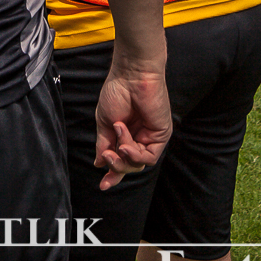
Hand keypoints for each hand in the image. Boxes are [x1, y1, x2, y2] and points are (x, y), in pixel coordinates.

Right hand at [94, 57, 170, 189]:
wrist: (131, 75)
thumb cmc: (117, 91)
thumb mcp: (105, 123)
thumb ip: (104, 145)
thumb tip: (100, 163)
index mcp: (126, 133)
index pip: (121, 158)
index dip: (113, 173)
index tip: (103, 185)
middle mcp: (140, 136)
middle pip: (130, 165)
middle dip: (116, 165)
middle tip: (107, 156)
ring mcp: (151, 136)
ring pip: (138, 164)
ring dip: (124, 156)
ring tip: (117, 140)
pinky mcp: (161, 135)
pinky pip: (148, 157)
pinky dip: (134, 154)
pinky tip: (125, 143)